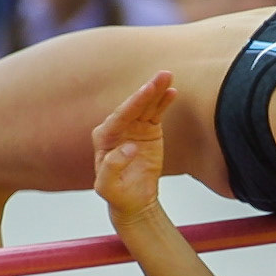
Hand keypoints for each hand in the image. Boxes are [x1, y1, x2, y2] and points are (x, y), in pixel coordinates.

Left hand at [93, 72, 178, 224]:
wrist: (134, 200)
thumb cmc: (117, 194)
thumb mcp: (106, 186)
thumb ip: (111, 166)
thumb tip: (129, 146)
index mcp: (104, 138)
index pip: (118, 118)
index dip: (132, 106)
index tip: (146, 96)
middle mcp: (117, 128)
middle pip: (133, 106)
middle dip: (146, 91)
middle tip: (160, 77)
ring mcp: (134, 127)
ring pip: (146, 105)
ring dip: (156, 90)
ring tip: (167, 75)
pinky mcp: (148, 130)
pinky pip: (156, 113)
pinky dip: (164, 101)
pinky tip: (172, 90)